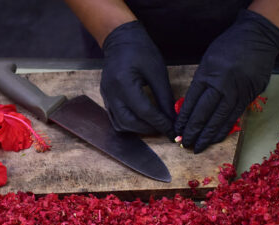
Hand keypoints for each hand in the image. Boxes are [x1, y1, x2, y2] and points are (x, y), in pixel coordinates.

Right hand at [101, 21, 175, 137]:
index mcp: (124, 83)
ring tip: (153, 125)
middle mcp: (111, 93)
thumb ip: (164, 97)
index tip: (173, 130)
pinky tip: (142, 120)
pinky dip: (129, 124)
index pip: (143, 111)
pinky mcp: (106, 99)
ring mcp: (106, 97)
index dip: (160, 123)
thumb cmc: (140, 51)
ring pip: (120, 124)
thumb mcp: (157, 72)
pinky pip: (115, 119)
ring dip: (138, 129)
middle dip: (149, 129)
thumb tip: (173, 117)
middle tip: (165, 128)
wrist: (120, 40)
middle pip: (129, 122)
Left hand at [175, 10, 278, 152]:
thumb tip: (190, 107)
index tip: (176, 130)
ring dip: (207, 135)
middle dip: (193, 131)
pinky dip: (223, 129)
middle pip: (204, 114)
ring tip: (197, 147)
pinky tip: (215, 138)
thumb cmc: (228, 46)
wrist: (257, 37)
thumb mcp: (207, 60)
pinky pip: (234, 117)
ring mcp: (237, 91)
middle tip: (184, 143)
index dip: (183, 119)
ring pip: (219, 119)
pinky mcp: (250, 95)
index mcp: (207, 74)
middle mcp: (222, 85)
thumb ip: (200, 82)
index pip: (191, 102)